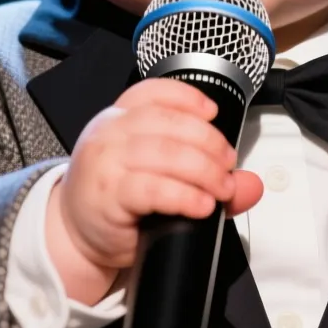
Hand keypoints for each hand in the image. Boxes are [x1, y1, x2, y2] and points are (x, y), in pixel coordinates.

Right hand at [45, 79, 264, 304]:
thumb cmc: (116, 199)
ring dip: (203, 170)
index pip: (153, 92)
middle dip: (208, 142)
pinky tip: (201, 204)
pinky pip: (153, 189)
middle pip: (168, 122)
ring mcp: (106, 162)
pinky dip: (184, 195)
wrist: (75, 234)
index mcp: (119, 117)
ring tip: (221, 188)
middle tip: (227, 166)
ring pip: (165, 153)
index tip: (213, 114)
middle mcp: (109, 132)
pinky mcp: (109, 196)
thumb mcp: (158, 177)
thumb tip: (252, 184)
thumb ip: (206, 176)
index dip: (187, 98)